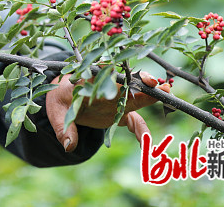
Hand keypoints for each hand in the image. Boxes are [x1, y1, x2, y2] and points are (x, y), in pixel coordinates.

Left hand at [45, 71, 170, 151]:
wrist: (64, 99)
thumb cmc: (60, 100)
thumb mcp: (56, 112)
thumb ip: (64, 128)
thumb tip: (69, 146)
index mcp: (90, 82)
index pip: (107, 76)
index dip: (121, 77)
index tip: (131, 80)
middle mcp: (107, 88)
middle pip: (127, 82)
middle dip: (142, 82)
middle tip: (156, 85)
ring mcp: (117, 99)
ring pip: (137, 97)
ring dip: (151, 96)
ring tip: (168, 95)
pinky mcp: (120, 111)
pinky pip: (135, 121)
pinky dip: (141, 131)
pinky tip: (146, 144)